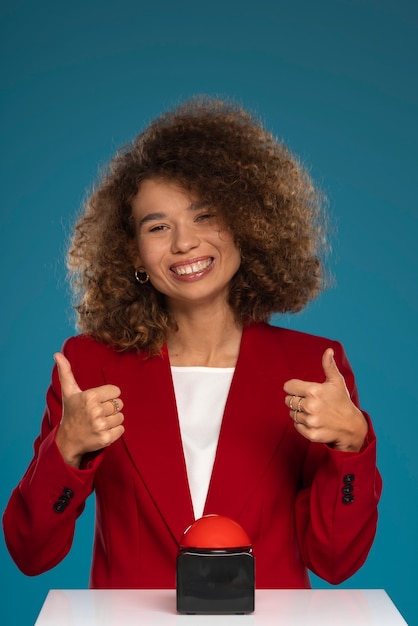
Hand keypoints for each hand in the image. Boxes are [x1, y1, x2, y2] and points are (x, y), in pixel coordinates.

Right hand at [54, 352, 124, 466]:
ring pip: (121, 417)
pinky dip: (114, 431)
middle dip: (110, 408)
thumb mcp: (69, 392)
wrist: (67, 440)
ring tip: (98, 422)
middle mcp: (95, 411)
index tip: (97, 401)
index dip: (108, 396)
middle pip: (119, 404)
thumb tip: (57, 354)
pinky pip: (121, 430)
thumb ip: (66, 372)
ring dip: (112, 420)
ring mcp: (100, 426)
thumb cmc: (71, 412)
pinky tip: (101, 431)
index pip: (116, 391)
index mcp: (90, 396)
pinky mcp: (105, 439)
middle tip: (96, 414)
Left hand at [283, 348, 367, 451]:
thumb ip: (329, 366)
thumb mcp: (336, 382)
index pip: (288, 387)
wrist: (351, 426)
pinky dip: (302, 424)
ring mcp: (311, 421)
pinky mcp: (310, 433)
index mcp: (314, 391)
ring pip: (292, 413)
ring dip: (300, 412)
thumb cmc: (342, 401)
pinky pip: (297, 425)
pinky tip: (314, 421)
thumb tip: (328, 350)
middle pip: (288, 401)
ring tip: (314, 412)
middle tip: (311, 402)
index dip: (294, 388)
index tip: (303, 390)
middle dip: (297, 400)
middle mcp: (311, 406)